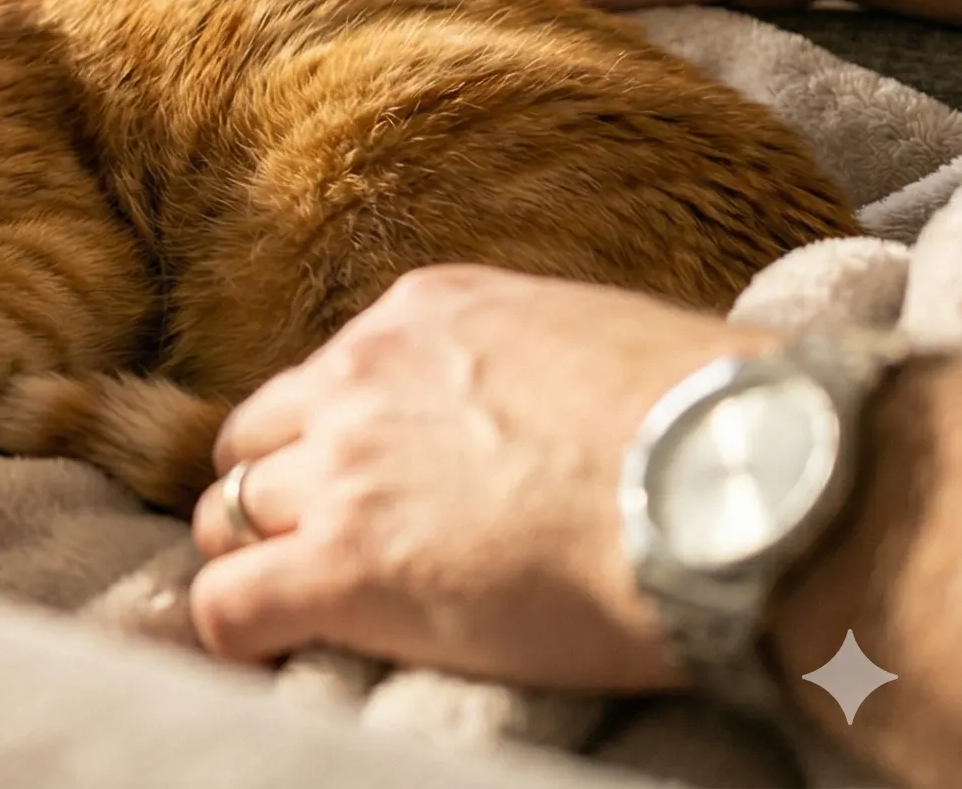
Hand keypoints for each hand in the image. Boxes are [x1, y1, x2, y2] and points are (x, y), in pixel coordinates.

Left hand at [189, 266, 775, 690]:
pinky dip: (232, 632)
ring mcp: (345, 472)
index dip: (325, 446)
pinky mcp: (346, 568)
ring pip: (228, 518)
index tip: (356, 490)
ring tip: (300, 612)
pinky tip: (273, 652)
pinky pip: (228, 604)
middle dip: (270, 499)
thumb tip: (551, 416)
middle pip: (252, 446)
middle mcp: (361, 379)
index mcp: (423, 315)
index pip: (322, 381)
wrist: (738, 484)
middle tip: (312, 554)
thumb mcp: (595, 341)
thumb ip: (530, 366)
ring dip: (254, 563)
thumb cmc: (715, 424)